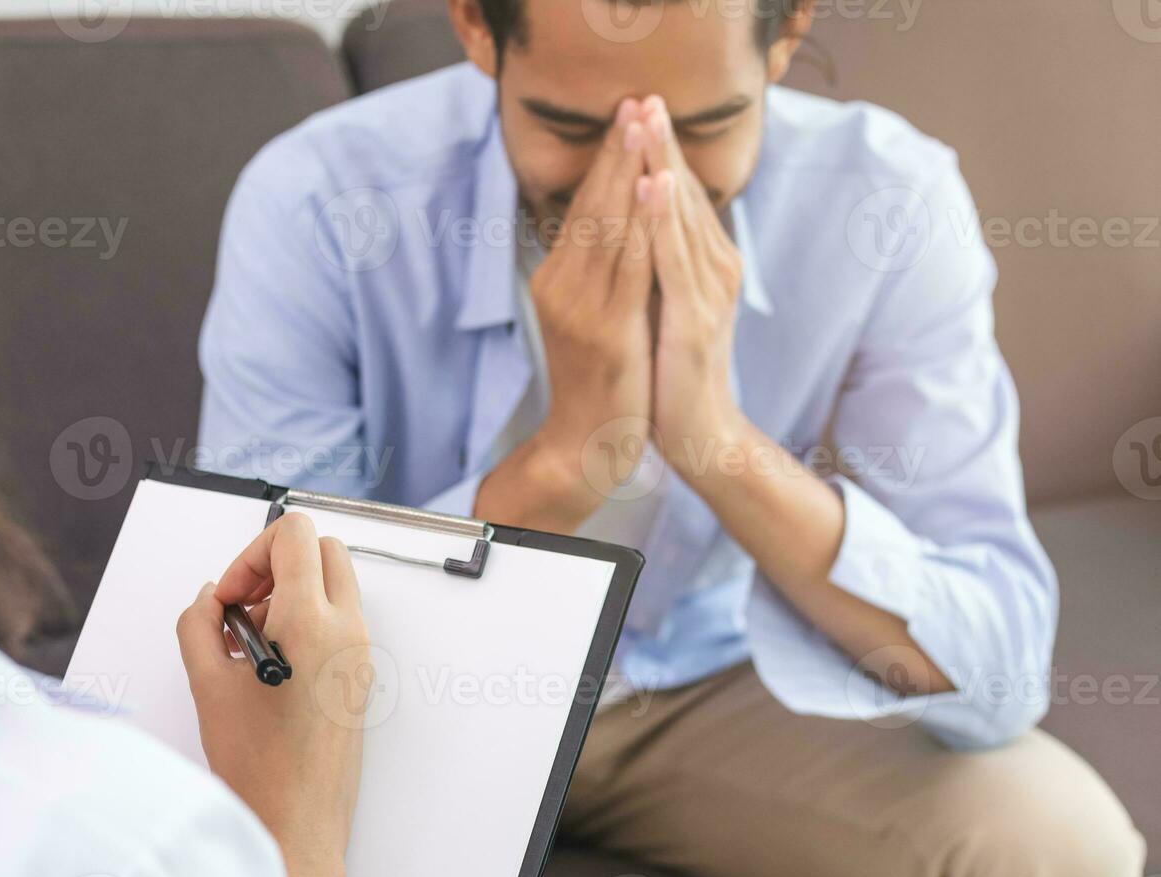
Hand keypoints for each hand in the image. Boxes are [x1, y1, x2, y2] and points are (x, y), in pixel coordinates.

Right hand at [176, 512, 369, 876]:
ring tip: (251, 646)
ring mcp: (361, 652)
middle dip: (276, 565)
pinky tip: (270, 669)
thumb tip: (211, 597)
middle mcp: (347, 629)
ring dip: (291, 594)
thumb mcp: (207, 684)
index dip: (251, 554)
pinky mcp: (361, 675)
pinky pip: (339, 620)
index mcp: (312, 620)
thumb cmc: (260, 767)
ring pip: (334, 584)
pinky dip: (306, 622)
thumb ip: (199, 623)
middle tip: (243, 608)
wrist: (298, 827)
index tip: (232, 597)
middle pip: (323, 549)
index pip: (295, 535)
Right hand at [476, 97, 662, 532]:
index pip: (581, 207)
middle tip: (635, 102)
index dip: (605, 160)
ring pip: (606, 225)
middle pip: (590, 205)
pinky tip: (654, 185)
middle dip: (616, 151)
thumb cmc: (601, 377)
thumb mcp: (591, 314)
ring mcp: (579, 307)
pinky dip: (641, 220)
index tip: (626, 117)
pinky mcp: (605, 329)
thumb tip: (621, 221)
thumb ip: (599, 269)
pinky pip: (627, 264)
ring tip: (643, 126)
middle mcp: (560, 286)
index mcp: (556, 278)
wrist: (589, 440)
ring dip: (628, 171)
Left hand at [638, 96, 748, 477]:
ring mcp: (709, 293)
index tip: (640, 108)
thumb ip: (658, 265)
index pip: (679, 197)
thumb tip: (632, 224)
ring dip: (663, 165)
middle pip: (684, 196)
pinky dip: (664, 218)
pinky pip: (674, 260)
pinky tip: (654, 184)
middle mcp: (715, 269)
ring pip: (681, 217)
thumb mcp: (665, 306)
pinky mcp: (695, 319)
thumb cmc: (673, 371)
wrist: (697, 434)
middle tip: (646, 96)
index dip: (660, 152)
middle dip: (662, 145)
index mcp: (707, 264)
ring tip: (649, 121)